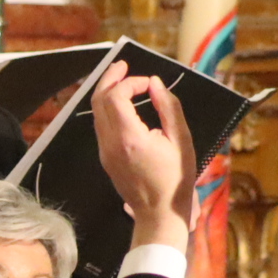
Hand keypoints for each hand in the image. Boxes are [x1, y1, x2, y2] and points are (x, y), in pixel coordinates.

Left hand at [90, 62, 195, 250]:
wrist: (159, 212)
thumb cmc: (177, 178)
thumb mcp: (181, 140)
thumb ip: (168, 108)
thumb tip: (154, 83)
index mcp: (130, 138)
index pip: (115, 96)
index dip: (129, 82)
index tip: (147, 83)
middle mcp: (110, 143)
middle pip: (98, 100)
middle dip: (109, 78)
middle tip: (123, 65)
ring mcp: (104, 151)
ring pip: (96, 113)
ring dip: (106, 92)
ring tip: (122, 79)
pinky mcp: (104, 157)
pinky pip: (100, 126)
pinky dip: (107, 108)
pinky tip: (122, 103)